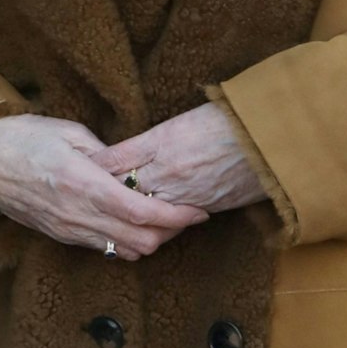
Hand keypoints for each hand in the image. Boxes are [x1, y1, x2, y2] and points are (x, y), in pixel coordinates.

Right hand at [0, 116, 207, 257]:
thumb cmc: (24, 138)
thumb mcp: (70, 132)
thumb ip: (108, 155)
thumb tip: (135, 169)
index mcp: (83, 182)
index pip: (142, 213)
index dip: (176, 216)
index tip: (197, 211)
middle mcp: (78, 214)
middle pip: (141, 241)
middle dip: (170, 232)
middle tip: (185, 212)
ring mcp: (69, 230)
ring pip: (126, 252)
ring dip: (150, 239)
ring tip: (162, 218)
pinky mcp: (62, 237)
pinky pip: (105, 249)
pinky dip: (126, 241)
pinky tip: (132, 222)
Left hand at [96, 102, 267, 214]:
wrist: (272, 138)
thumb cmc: (229, 119)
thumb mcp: (183, 120)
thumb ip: (151, 140)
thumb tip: (125, 155)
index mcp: (160, 142)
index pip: (113, 160)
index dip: (92, 168)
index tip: (74, 172)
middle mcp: (168, 172)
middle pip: (122, 192)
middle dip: (102, 199)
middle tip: (83, 202)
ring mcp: (186, 194)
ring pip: (144, 216)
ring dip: (128, 218)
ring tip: (111, 219)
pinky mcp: (205, 209)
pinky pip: (172, 224)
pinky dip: (157, 227)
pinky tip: (145, 228)